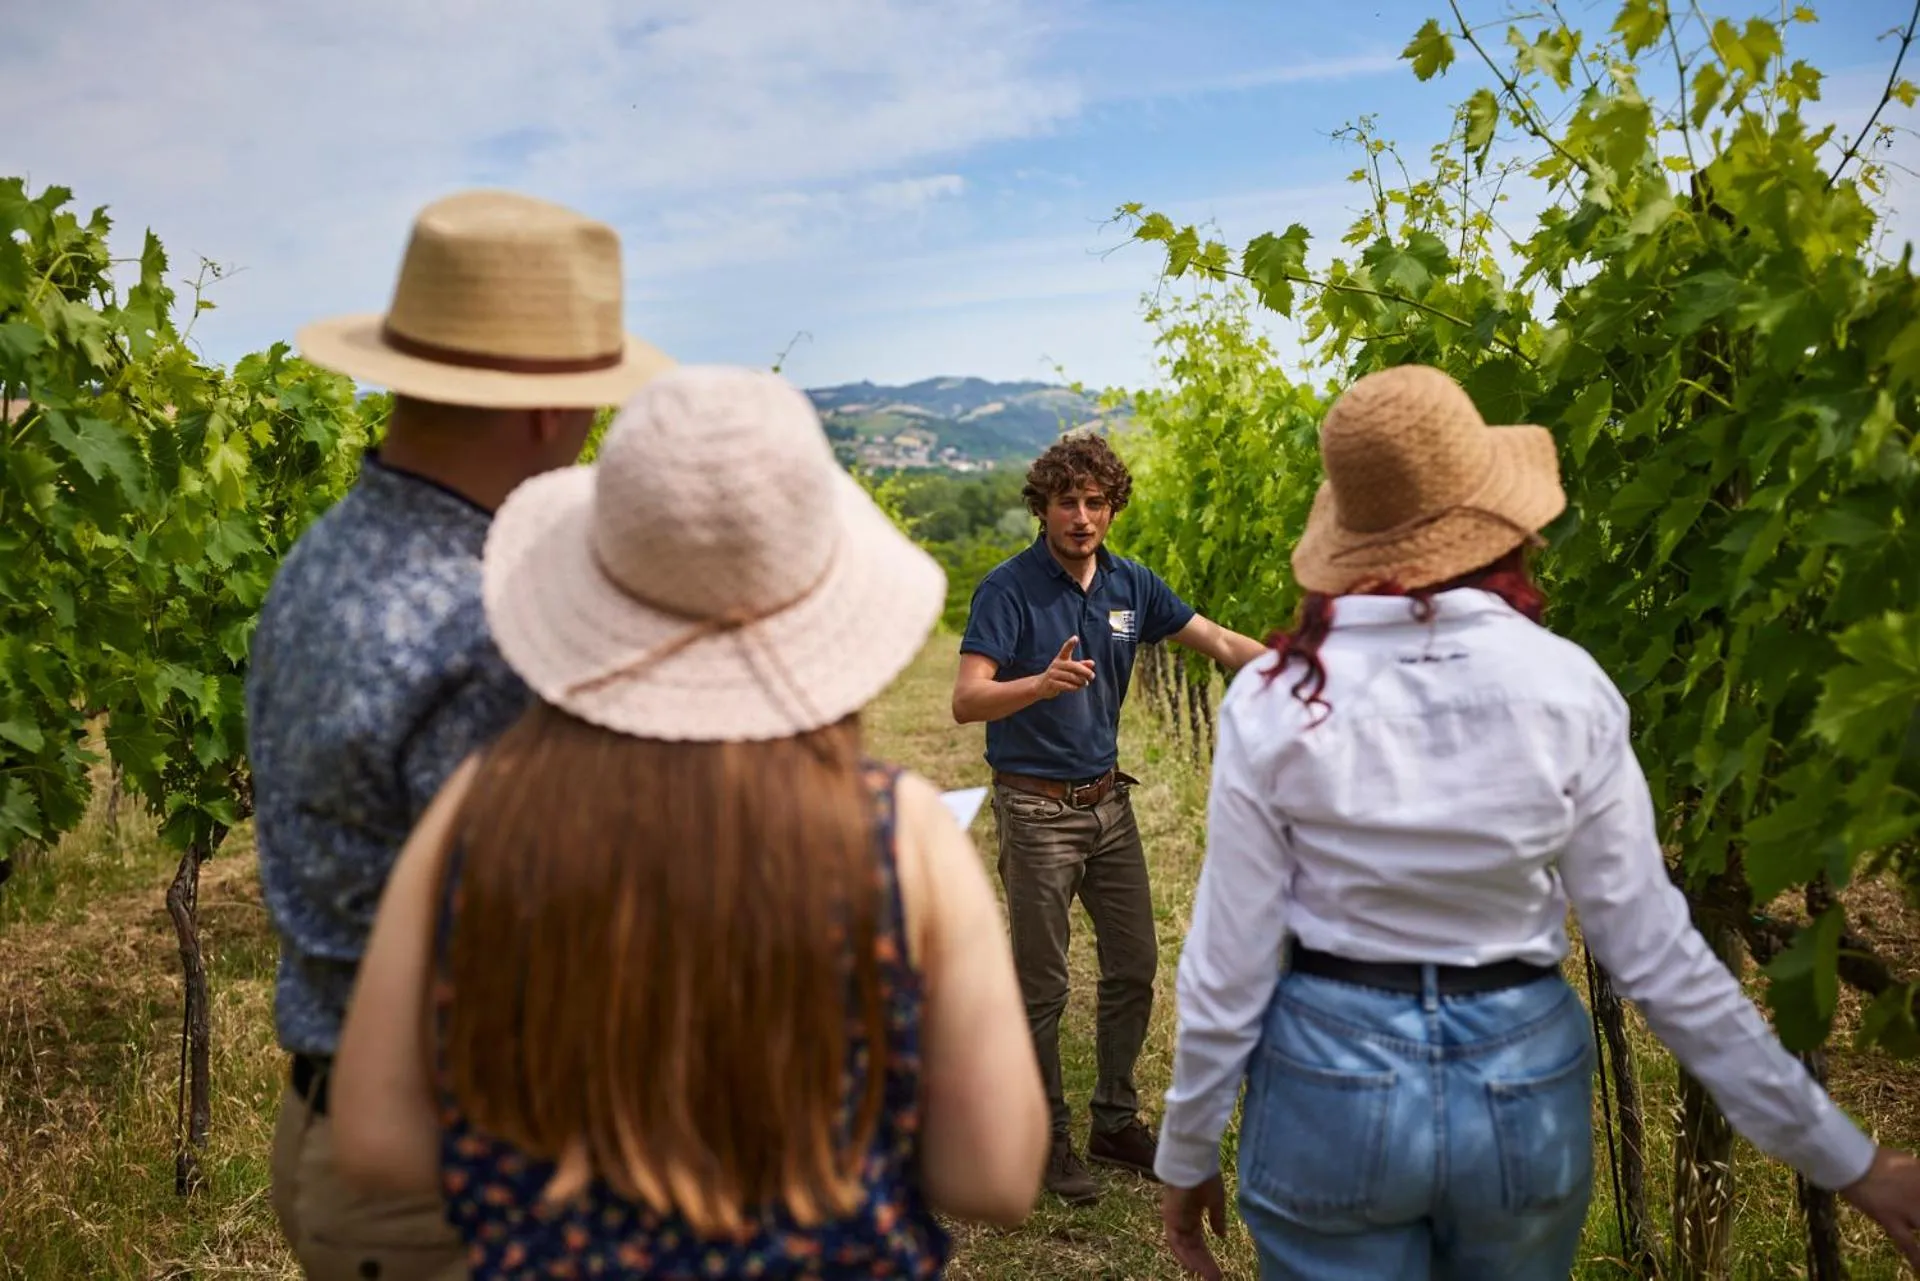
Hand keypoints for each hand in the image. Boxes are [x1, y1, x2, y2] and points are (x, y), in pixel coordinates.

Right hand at [1037, 636, 1095, 699]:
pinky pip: (1067, 685)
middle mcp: (1056, 664)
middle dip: (1085, 671)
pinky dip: (1075, 687)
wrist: (1042, 685)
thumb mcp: (1069, 669)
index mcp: (1061, 658)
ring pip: (1072, 677)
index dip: (1070, 644)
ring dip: (1081, 681)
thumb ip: (1081, 665)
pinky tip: (1078, 687)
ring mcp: (1053, 674)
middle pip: (1073, 666)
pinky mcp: (1052, 683)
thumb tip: (1092, 663)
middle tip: (1092, 676)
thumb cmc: (1059, 674)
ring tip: (1085, 683)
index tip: (1075, 638)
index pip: (1066, 649)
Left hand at [1162, 1174, 1228, 1278]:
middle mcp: (1180, 1220)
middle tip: (1215, 1278)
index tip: (1216, 1272)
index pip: (1197, 1242)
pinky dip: (1184, 1255)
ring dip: (1195, 1263)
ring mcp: (1174, 1218)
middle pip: (1190, 1248)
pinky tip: (1194, 1267)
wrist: (1194, 1160)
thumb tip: (1221, 1237)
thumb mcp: (1216, 1201)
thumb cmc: (1205, 1176)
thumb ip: (1217, 1219)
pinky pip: (1175, 1241)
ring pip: (1183, 1248)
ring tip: (1209, 1276)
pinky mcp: (1169, 1216)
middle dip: (1202, 1264)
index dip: (1205, 1257)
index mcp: (1191, 1215)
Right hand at [1841, 1146, 1919, 1269]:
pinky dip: (1916, 1258)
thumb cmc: (1870, 1157)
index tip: (1919, 1202)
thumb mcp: (1901, 1161)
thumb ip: (1916, 1173)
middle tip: (1917, 1217)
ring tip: (1917, 1241)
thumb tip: (1918, 1178)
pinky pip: (1907, 1243)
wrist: (1847, 1159)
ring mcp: (1907, 1208)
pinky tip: (1919, 1270)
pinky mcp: (1890, 1218)